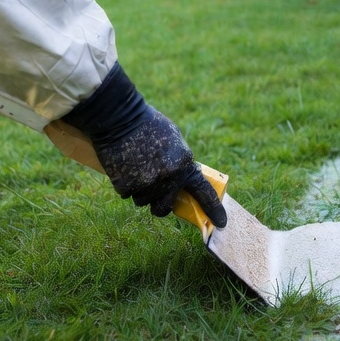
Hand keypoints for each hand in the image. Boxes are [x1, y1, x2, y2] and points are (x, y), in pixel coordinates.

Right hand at [60, 64, 227, 227]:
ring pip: (144, 201)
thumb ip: (181, 162)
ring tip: (136, 168)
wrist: (119, 117)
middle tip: (154, 191)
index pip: (203, 192)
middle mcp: (168, 178)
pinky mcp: (126, 186)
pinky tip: (125, 166)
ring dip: (141, 191)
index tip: (220, 222)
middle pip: (165, 207)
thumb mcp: (174, 139)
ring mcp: (146, 184)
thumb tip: (184, 181)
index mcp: (183, 165)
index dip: (213, 209)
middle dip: (161, 203)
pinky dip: (126, 184)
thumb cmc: (148, 124)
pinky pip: (128, 194)